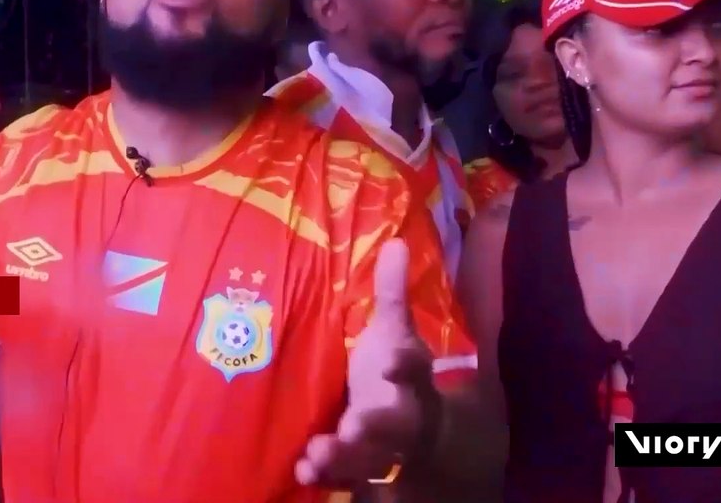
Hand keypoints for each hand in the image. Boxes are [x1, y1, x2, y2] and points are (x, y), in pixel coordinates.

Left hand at [295, 238, 436, 487]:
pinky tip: (303, 473)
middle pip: (394, 424)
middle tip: (353, 426)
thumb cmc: (392, 368)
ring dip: (343, 457)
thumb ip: (391, 292)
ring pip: (369, 457)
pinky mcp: (359, 466)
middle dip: (375, 425)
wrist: (416, 427)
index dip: (403, 365)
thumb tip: (395, 242)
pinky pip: (346, 478)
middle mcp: (399, 414)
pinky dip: (327, 477)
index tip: (389, 361)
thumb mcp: (394, 330)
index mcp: (408, 377)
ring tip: (317, 452)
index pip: (413, 369)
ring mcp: (380, 446)